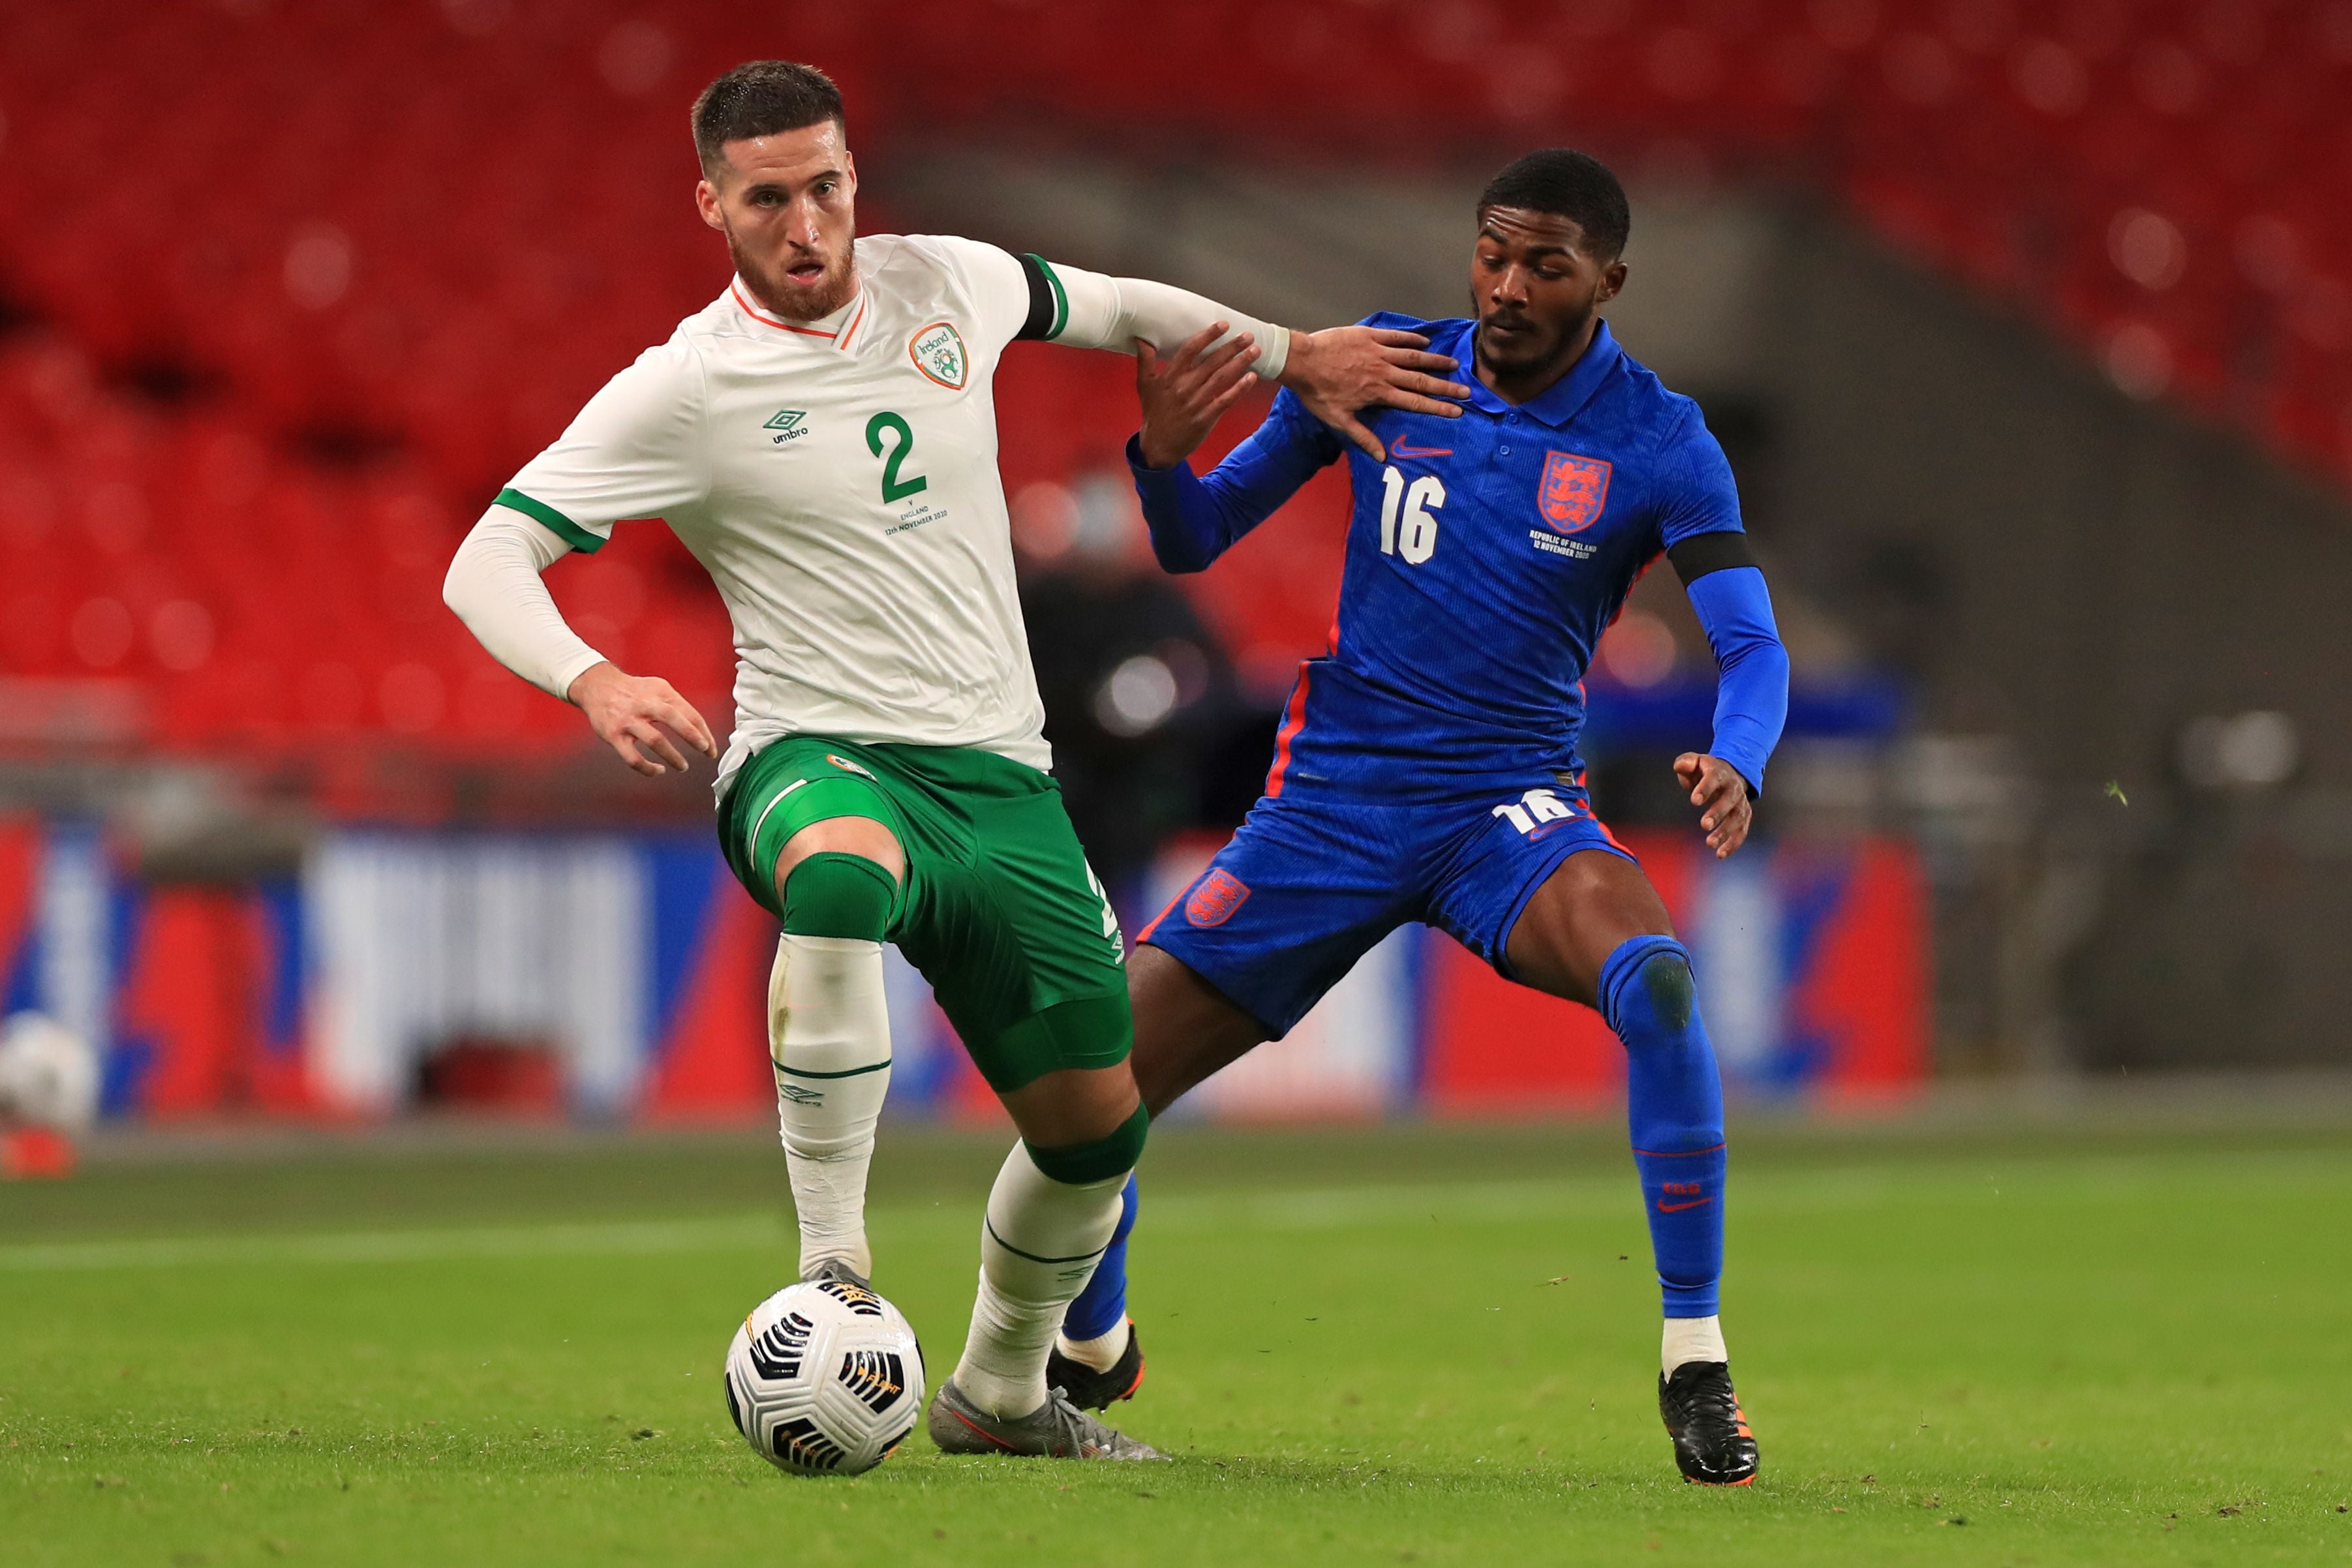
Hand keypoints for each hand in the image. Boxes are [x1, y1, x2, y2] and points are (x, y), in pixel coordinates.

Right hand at [567, 661, 718, 776]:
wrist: (597, 687)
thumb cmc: (634, 691)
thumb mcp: (658, 688)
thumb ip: (678, 705)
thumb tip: (700, 730)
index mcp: (660, 692)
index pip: (688, 712)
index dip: (703, 731)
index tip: (711, 748)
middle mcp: (644, 704)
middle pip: (672, 718)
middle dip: (692, 736)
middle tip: (705, 750)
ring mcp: (628, 720)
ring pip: (654, 740)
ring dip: (672, 756)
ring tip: (683, 766)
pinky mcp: (614, 735)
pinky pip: (633, 758)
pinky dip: (648, 768)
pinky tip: (658, 770)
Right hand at [1134, 323, 1259, 468]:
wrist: (1158, 446)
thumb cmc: (1154, 413)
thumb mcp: (1143, 385)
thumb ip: (1144, 361)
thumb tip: (1141, 339)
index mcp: (1169, 377)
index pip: (1190, 350)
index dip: (1208, 336)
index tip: (1223, 325)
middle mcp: (1183, 387)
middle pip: (1211, 361)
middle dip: (1231, 347)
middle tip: (1248, 335)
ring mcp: (1195, 403)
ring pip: (1221, 378)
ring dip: (1240, 363)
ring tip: (1255, 351)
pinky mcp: (1205, 418)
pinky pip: (1225, 400)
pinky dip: (1239, 389)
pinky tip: (1252, 378)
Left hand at [1278, 326, 1471, 461]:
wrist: (1302, 361)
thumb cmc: (1318, 392)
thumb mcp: (1338, 420)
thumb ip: (1362, 437)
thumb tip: (1382, 456)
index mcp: (1379, 393)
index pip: (1415, 402)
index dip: (1438, 407)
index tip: (1457, 410)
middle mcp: (1384, 372)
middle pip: (1421, 380)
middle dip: (1445, 386)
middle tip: (1467, 390)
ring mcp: (1378, 351)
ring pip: (1413, 356)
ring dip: (1435, 360)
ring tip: (1453, 364)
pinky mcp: (1369, 335)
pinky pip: (1395, 336)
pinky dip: (1412, 338)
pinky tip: (1425, 340)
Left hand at [1674, 753, 1752, 858]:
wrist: (1728, 774)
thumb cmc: (1704, 771)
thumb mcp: (1694, 762)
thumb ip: (1685, 762)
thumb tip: (1681, 766)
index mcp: (1719, 773)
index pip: (1713, 779)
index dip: (1705, 789)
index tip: (1694, 801)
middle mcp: (1733, 788)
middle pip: (1729, 800)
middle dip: (1718, 812)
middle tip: (1704, 825)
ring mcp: (1740, 803)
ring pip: (1737, 818)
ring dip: (1726, 832)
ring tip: (1710, 844)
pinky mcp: (1744, 817)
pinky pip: (1742, 831)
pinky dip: (1733, 843)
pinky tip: (1720, 854)